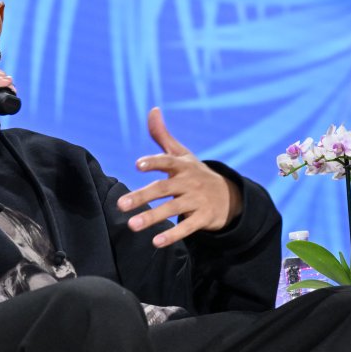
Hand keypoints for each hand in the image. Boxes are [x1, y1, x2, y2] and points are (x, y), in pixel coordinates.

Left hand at [117, 107, 242, 247]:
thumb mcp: (182, 154)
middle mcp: (189, 182)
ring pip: (173, 209)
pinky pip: (187, 227)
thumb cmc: (196, 173)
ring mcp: (197, 200)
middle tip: (120, 205)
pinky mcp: (204, 218)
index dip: (154, 162)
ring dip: (152, 217)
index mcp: (182, 165)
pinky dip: (173, 234)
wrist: (229, 196)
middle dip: (142, 196)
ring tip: (132, 226)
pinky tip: (156, 242)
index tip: (138, 165)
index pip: (167, 162)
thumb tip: (153, 109)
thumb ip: (162, 135)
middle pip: (163, 189)